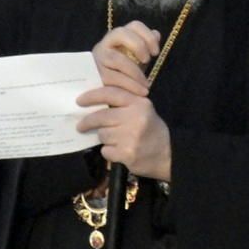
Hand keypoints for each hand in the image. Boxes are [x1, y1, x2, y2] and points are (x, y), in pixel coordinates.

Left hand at [77, 22, 172, 181]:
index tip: (79, 101)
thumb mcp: (142, 111)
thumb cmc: (151, 130)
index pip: (110, 94)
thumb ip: (122, 105)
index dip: (92, 96)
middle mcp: (135, 117)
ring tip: (117, 141)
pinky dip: (109, 152)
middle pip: (100, 117)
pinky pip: (106, 151)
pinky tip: (120, 152)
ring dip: (105, 139)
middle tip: (80, 126)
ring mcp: (131, 136)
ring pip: (102, 134)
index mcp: (139, 103)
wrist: (169, 154)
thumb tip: (91, 103)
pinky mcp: (127, 153)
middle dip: (87, 122)